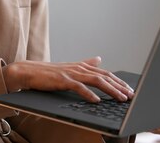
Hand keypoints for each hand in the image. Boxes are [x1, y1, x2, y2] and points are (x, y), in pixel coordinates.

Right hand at [2, 56, 133, 102]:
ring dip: (110, 90)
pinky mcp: (62, 80)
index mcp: (82, 66)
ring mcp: (71, 73)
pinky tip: (97, 101)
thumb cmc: (49, 73)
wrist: (28, 72)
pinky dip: (89, 94)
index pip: (105, 74)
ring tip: (121, 98)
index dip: (119, 81)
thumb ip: (86, 64)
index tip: (129, 90)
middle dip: (120, 86)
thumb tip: (99, 58)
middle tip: (131, 95)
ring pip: (96, 81)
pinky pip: (79, 87)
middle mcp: (79, 68)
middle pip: (104, 76)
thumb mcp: (71, 67)